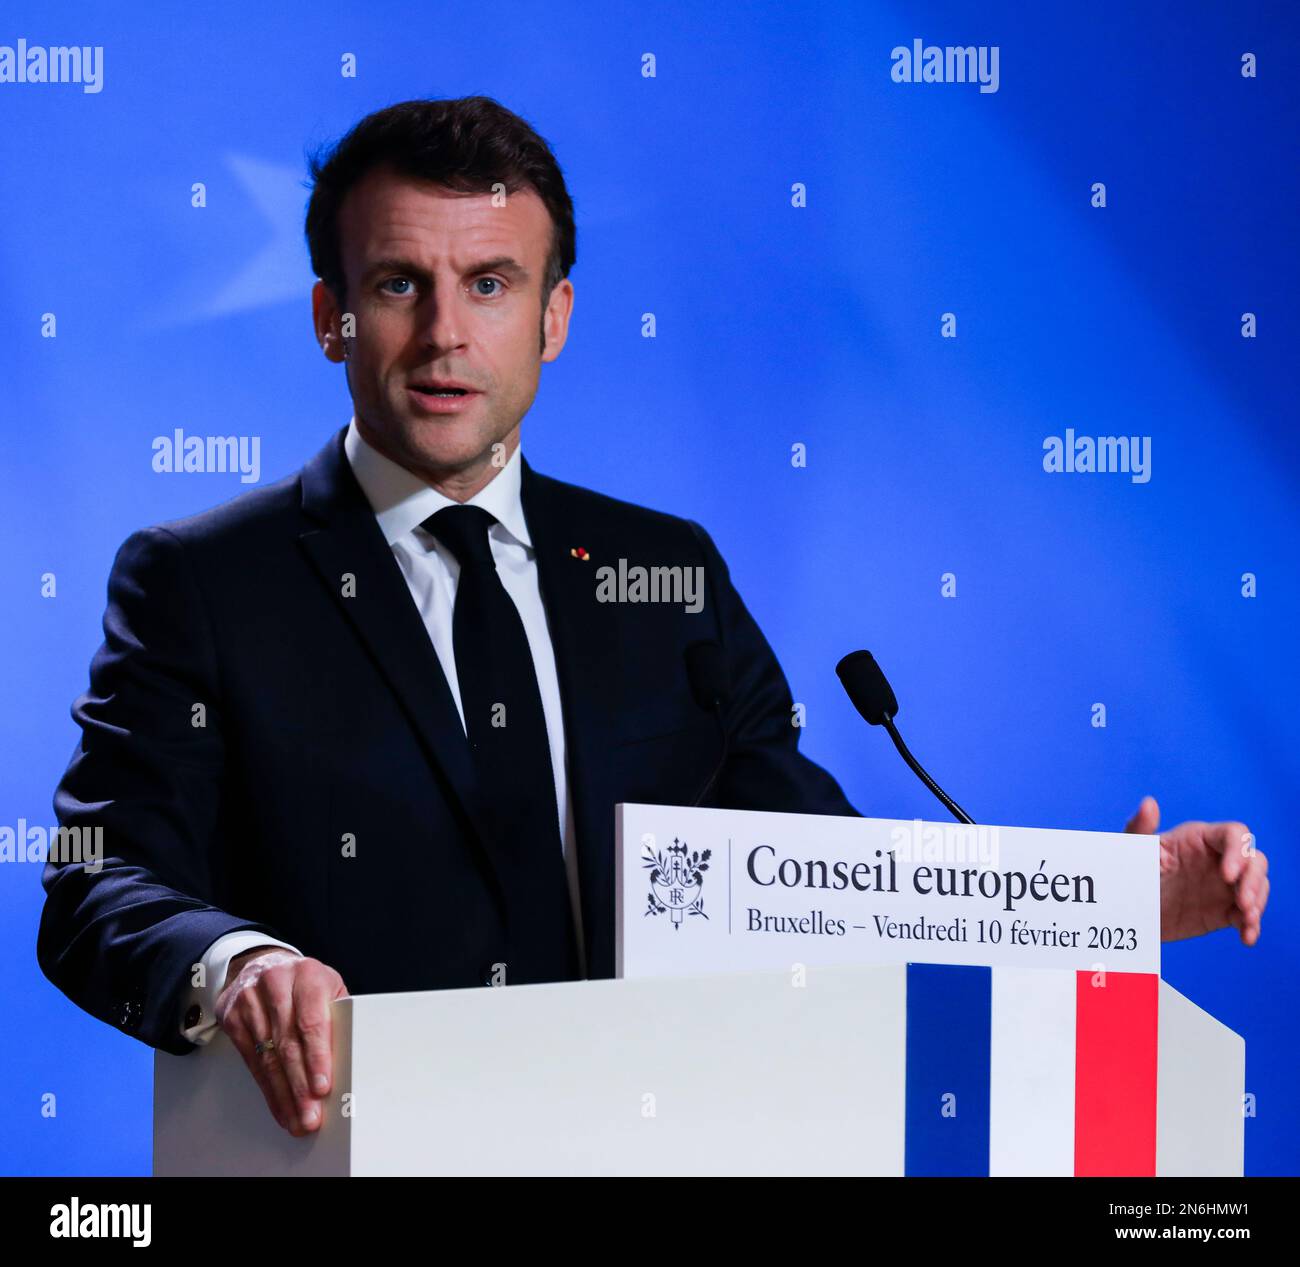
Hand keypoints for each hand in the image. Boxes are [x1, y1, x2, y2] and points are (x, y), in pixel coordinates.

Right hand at [215, 948, 348, 1135]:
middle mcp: (276, 983)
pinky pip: (251, 1061)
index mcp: (308, 974)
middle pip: (288, 1044)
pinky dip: (267, 1088)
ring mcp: (250, 1000)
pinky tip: (280, 1105)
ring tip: (297, 1119)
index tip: (323, 1086)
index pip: (312, 1021)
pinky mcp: (233, 1017)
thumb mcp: (327, 989)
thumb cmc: (305, 983)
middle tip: (311, 1116)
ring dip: (284, 1094)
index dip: (317, 1057)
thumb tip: (352, 1061)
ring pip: (268, 1057)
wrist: (263, 963)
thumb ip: (338, 1017)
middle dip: (300, 1086)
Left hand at [1124, 796, 1268, 945]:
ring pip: (1257, 886)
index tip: (1228, 875)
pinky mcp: (1224, 911)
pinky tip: (1247, 937)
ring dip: (1258, 902)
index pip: (1235, 834)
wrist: (1125, 909)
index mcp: (1197, 838)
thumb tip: (1149, 803)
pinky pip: (1248, 915)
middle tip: (1242, 902)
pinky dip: (1252, 925)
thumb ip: (1139, 828)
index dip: (1239, 852)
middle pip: (1255, 860)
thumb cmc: (1126, 870)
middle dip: (1254, 880)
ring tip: (1246, 920)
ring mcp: (1223, 886)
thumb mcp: (1131, 851)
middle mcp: (1217, 859)